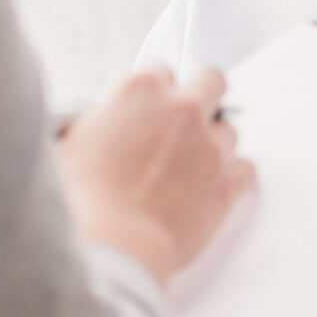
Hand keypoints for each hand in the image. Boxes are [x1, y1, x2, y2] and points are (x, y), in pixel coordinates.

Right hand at [58, 66, 249, 284]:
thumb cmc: (82, 199)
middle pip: (211, 81)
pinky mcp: (227, 184)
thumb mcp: (71, 141)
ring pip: (229, 129)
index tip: (151, 109)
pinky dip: (233, 174)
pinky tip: (213, 184)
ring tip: (190, 166)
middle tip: (186, 120)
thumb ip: (99, 120)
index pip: (162, 71)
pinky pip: (245, 168)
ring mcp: (211, 146)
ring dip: (213, 142)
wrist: (111, 245)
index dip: (155, 94)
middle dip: (201, 97)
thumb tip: (104, 123)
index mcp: (143, 91)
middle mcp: (183, 110)